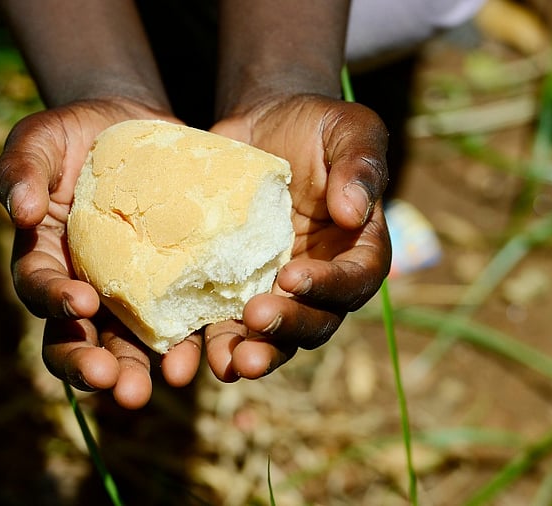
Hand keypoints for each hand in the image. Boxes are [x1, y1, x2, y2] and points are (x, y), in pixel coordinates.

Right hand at [0, 98, 202, 408]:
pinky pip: (180, 321)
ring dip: (142, 369)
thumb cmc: (76, 134)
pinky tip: (211, 353)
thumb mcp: (40, 139)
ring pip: (128, 345)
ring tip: (166, 383)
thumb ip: (21, 169)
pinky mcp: (172, 286)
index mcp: (44, 259)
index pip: (40, 289)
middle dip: (93, 366)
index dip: (55, 302)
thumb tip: (18, 210)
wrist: (133, 128)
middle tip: (115, 383)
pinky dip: (193, 341)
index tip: (80, 304)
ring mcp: (128, 294)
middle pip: (77, 340)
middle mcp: (82, 289)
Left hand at [205, 93, 391, 381]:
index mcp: (357, 247)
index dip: (328, 286)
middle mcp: (321, 279)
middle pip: (316, 320)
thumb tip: (355, 213)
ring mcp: (277, 290)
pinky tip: (191, 354)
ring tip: (231, 364)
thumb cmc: (314, 124)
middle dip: (288, 330)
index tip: (292, 277)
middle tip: (257, 323)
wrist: (260, 126)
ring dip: (254, 354)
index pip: (355, 279)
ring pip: (274, 336)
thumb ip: (360, 164)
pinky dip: (214, 341)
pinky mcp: (235, 289)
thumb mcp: (348, 128)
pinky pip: (227, 323)